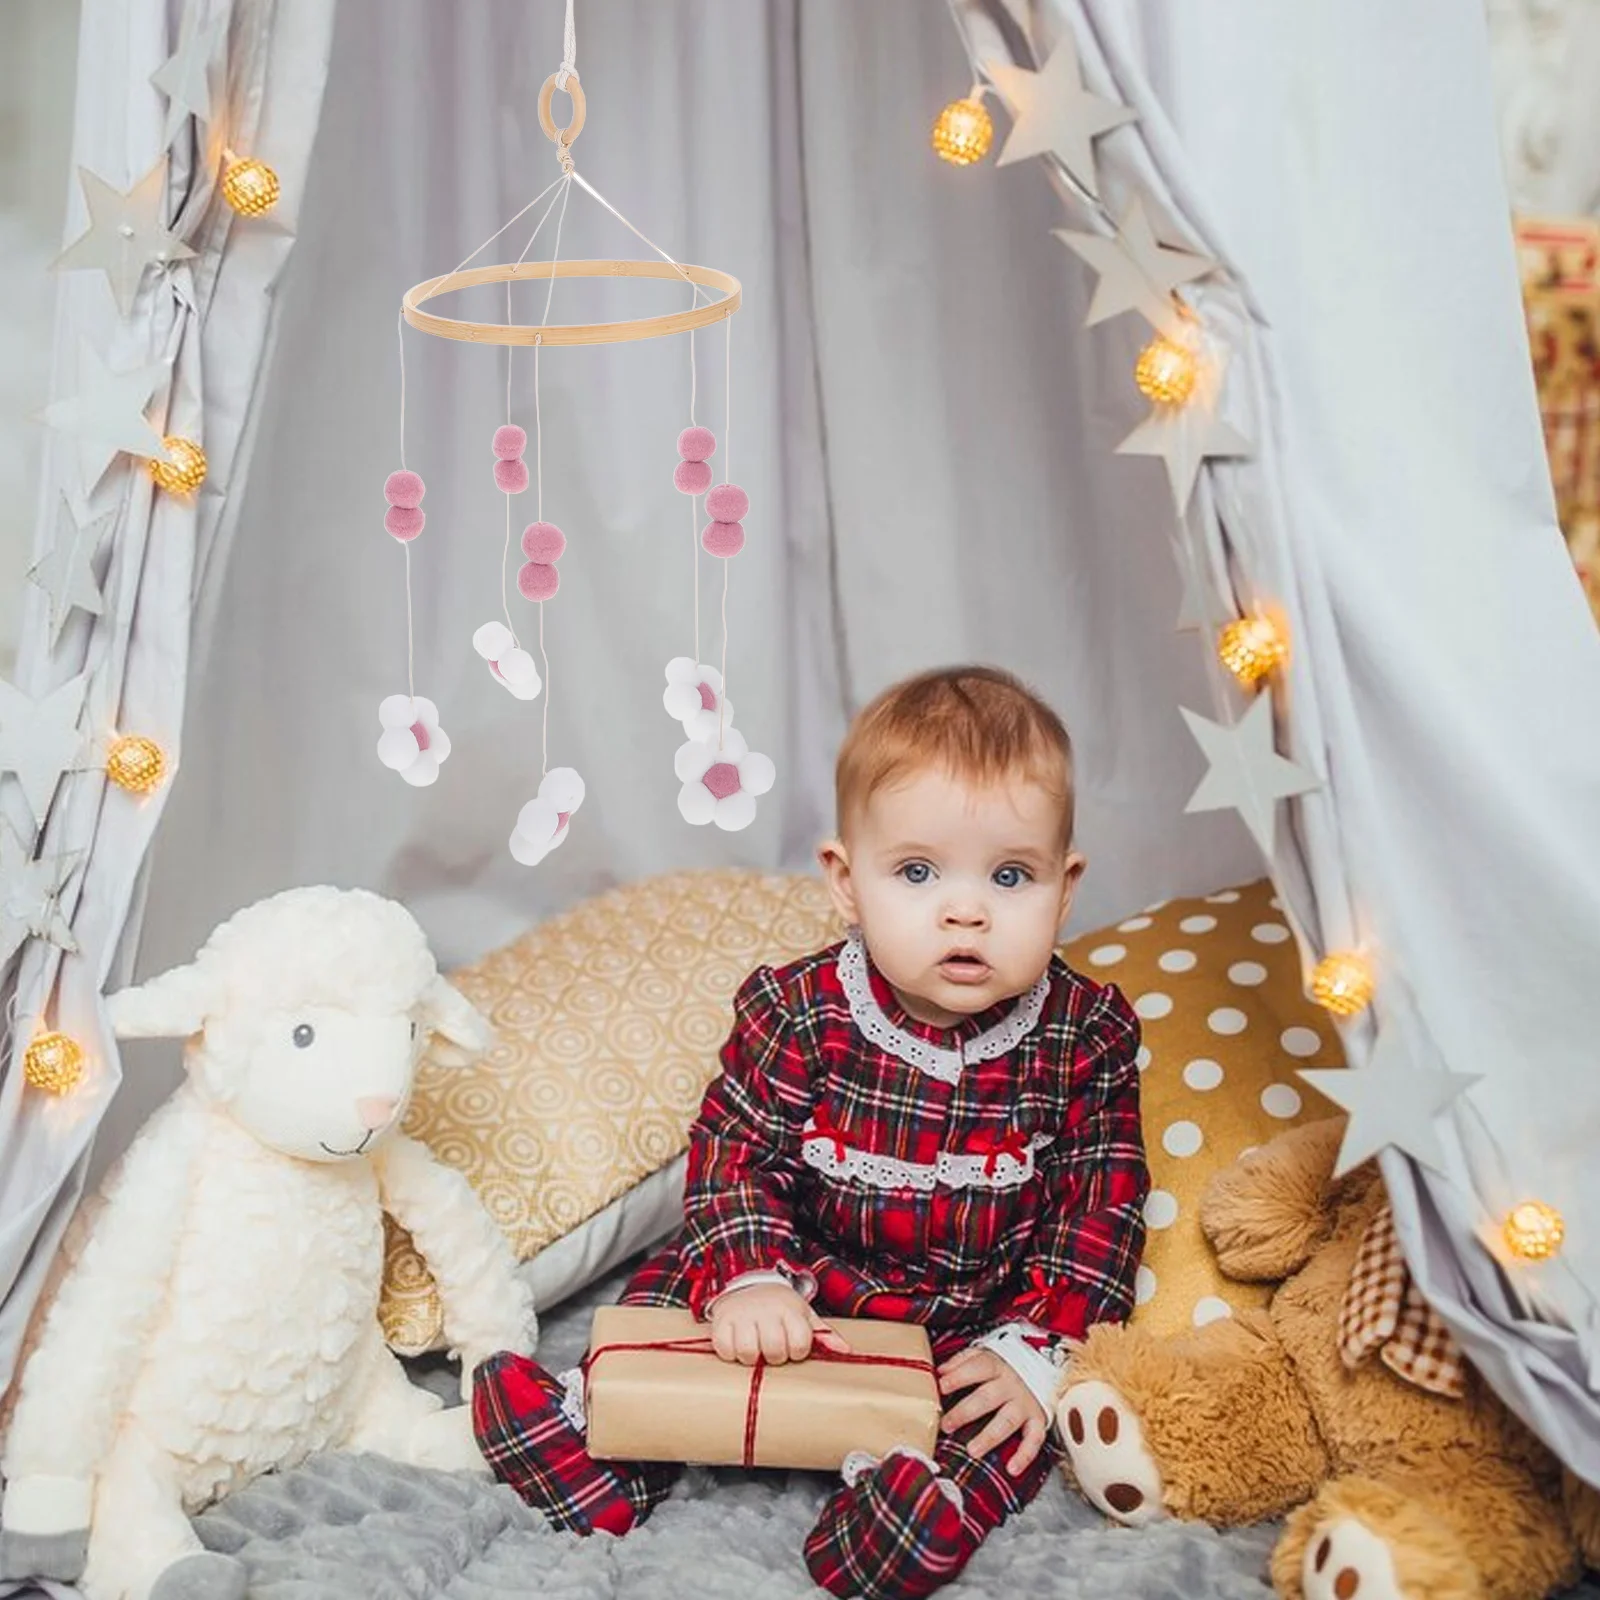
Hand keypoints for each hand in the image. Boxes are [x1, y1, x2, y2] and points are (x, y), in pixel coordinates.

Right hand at [708, 1281, 848, 1365]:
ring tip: (755, 1349)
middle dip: (775, 1356)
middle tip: (772, 1349)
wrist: (749, 1284)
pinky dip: (730, 1353)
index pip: (800, 1343)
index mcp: (791, 1309)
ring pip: (748, 1352)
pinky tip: (736, 1345)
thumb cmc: (780, 1308)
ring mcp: (743, 1314)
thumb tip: (846, 1351)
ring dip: (751, 1357)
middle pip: (774, 1350)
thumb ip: (825, 1334)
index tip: (793, 1347)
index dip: (797, 1351)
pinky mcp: (721, 1320)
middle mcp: (767, 1310)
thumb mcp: (804, 1316)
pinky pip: (725, 1348)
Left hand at [936, 1347, 1049, 1476]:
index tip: (942, 1386)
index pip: (979, 1367)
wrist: (1041, 1372)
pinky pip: (1034, 1439)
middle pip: (988, 1398)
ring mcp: (1025, 1404)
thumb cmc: (1001, 1370)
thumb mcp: (983, 1356)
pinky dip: (1025, 1455)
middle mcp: (1011, 1385)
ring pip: (1007, 1420)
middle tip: (947, 1425)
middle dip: (965, 1412)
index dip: (960, 1376)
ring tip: (972, 1450)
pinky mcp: (1037, 1420)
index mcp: (997, 1367)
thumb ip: (962, 1361)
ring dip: (989, 1436)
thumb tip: (940, 1371)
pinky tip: (1012, 1468)